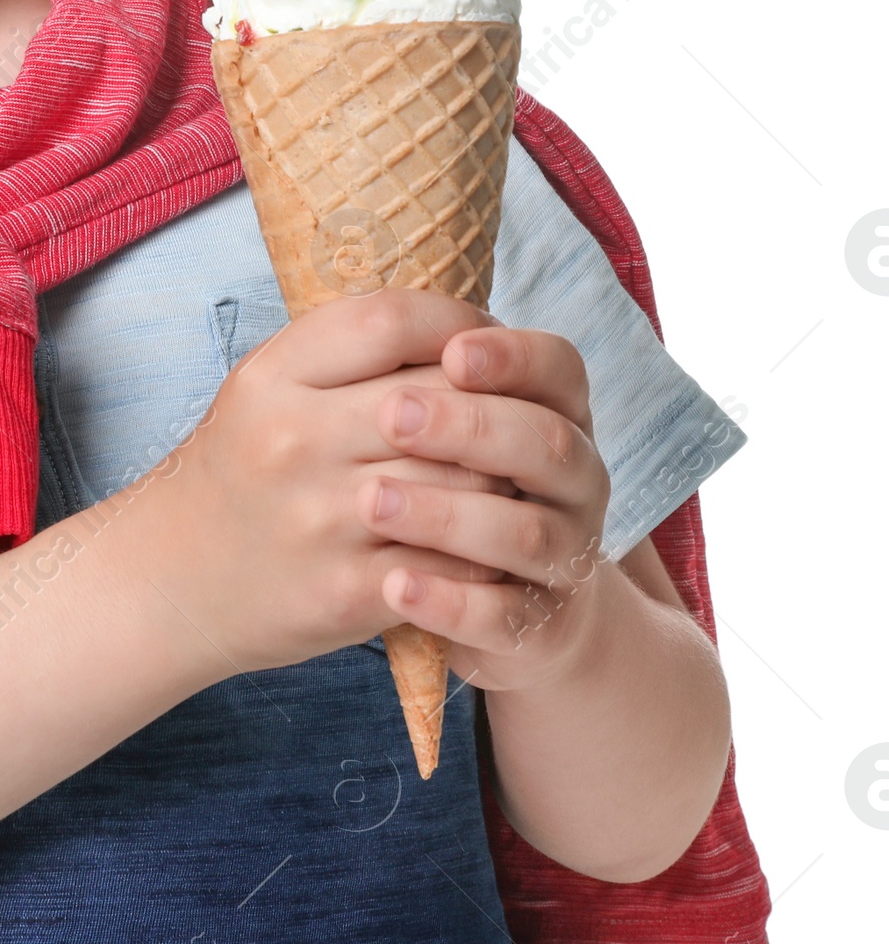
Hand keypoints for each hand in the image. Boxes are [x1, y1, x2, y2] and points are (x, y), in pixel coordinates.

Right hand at [131, 289, 511, 672]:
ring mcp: (321, 519)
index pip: (392, 320)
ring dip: (502, 478)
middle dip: (495, 405)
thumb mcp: (267, 387)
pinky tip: (487, 540)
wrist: (173, 578)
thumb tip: (460, 327)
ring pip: (459, 481)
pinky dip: (482, 551)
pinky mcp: (346, 592)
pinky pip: (450, 562)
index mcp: (273, 376)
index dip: (457, 324)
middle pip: (438, 400)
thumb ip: (348, 351)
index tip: (482, 342)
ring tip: (514, 474)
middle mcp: (293, 440)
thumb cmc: (240, 467)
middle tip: (518, 411)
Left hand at [354, 323, 611, 691]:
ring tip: (370, 501)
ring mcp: (563, 556)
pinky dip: (451, 601)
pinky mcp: (536, 625)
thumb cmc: (450, 481)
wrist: (499, 603)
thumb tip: (369, 318)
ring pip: (525, 532)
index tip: (452, 353)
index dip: (513, 357)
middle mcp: (575, 480)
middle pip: (545, 442)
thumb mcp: (443, 419)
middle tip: (392, 417)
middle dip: (470, 426)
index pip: (559, 367)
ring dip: (446, 515)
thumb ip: (421, 370)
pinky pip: (505, 616)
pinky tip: (394, 585)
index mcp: (555, 411)